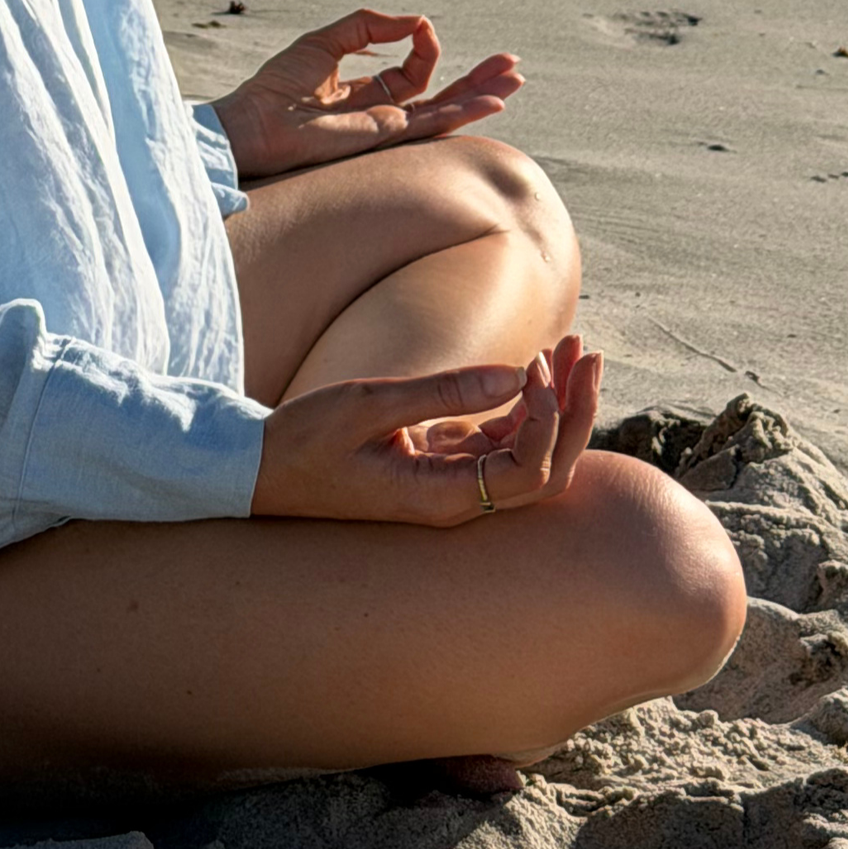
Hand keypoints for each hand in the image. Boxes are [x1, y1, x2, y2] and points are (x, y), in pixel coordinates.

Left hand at [213, 8, 520, 182]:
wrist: (255, 121)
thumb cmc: (277, 86)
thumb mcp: (327, 40)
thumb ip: (370, 25)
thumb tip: (416, 20)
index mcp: (365, 92)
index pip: (412, 71)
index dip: (423, 44)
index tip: (422, 26)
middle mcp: (381, 113)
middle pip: (441, 95)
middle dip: (476, 79)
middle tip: (511, 63)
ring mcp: (387, 128)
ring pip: (447, 111)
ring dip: (482, 93)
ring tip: (516, 77)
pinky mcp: (386, 136)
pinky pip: (434, 123)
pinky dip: (465, 111)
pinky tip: (493, 100)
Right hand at [251, 338, 601, 525]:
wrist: (261, 470)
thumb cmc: (304, 442)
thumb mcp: (368, 405)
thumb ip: (443, 391)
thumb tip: (516, 375)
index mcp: (442, 498)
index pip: (528, 473)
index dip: (546, 422)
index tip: (533, 368)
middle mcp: (457, 501)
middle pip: (545, 469)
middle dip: (572, 411)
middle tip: (586, 352)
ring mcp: (452, 485)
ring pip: (529, 453)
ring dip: (554, 402)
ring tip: (571, 347)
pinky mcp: (442, 466)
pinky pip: (500, 443)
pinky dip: (522, 405)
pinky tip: (531, 365)